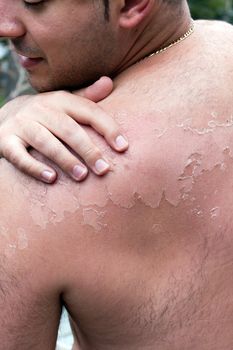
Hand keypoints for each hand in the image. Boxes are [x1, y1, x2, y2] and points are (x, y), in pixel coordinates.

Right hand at [0, 77, 127, 182]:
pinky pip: (19, 155)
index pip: (88, 111)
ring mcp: (22, 125)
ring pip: (45, 142)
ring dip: (65, 159)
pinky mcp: (6, 140)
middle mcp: (41, 109)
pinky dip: (34, 167)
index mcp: (60, 100)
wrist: (4, 115)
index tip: (123, 147)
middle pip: (68, 129)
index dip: (107, 127)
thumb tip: (109, 82)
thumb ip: (87, 97)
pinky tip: (51, 179)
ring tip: (82, 175)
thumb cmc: (46, 114)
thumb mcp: (64, 103)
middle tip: (104, 169)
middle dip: (88, 149)